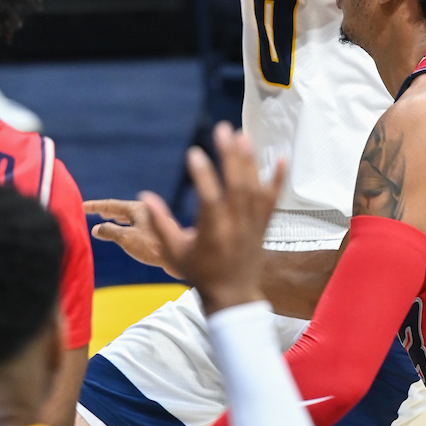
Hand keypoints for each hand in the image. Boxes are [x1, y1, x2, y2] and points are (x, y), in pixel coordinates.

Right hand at [86, 199, 184, 277]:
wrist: (181, 257)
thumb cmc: (153, 246)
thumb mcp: (127, 239)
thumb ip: (110, 232)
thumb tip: (96, 228)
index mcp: (137, 209)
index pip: (111, 205)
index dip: (95, 206)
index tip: (82, 206)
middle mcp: (144, 211)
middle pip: (121, 208)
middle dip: (106, 210)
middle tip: (93, 210)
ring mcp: (152, 221)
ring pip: (129, 216)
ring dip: (117, 217)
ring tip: (107, 218)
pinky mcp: (157, 232)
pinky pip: (135, 224)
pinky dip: (125, 225)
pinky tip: (126, 232)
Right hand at [140, 123, 284, 314]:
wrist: (233, 295)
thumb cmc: (200, 273)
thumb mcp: (175, 250)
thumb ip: (161, 223)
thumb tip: (143, 195)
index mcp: (213, 232)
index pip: (209, 199)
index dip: (202, 176)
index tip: (193, 153)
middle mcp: (236, 225)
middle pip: (235, 186)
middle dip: (229, 156)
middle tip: (222, 129)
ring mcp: (253, 224)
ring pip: (254, 188)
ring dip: (249, 161)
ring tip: (243, 135)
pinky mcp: (263, 224)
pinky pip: (273, 199)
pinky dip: (278, 178)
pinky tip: (282, 157)